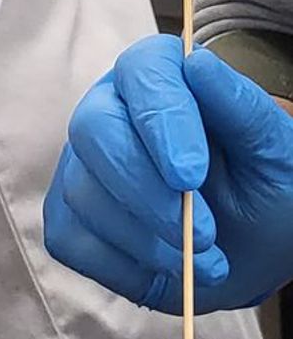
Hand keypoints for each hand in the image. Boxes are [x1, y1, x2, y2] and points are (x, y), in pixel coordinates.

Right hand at [45, 35, 292, 311]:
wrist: (255, 251)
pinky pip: (70, 239)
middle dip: (146, 191)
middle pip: (95, 129)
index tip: (191, 176)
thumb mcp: (277, 154)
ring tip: (206, 262)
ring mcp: (82, 164)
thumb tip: (198, 65)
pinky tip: (168, 273)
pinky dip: (123, 266)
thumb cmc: (268, 191)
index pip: (143, 71)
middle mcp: (113, 109)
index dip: (161, 119)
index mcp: (165, 77)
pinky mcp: (68, 215)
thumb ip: (243, 109)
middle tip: (202, 236)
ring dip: (146, 239)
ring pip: (82, 191)